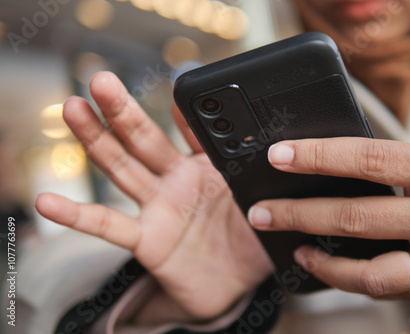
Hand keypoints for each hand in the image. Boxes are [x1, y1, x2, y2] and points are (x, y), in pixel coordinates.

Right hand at [35, 72, 272, 322]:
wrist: (240, 283)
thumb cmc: (252, 237)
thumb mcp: (260, 199)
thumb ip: (256, 170)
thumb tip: (267, 140)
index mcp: (206, 168)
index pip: (193, 132)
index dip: (185, 111)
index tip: (181, 85)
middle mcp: (176, 182)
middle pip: (144, 140)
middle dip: (123, 111)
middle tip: (103, 80)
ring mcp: (158, 209)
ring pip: (123, 169)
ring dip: (97, 140)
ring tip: (74, 108)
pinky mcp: (146, 240)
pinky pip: (109, 226)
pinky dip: (78, 216)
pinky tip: (50, 202)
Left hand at [247, 13, 409, 301]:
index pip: (369, 160)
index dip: (319, 157)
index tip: (279, 155)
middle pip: (356, 216)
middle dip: (300, 214)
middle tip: (261, 210)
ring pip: (369, 267)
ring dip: (321, 259)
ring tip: (288, 242)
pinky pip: (386, 288)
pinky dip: (348, 279)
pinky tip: (323, 263)